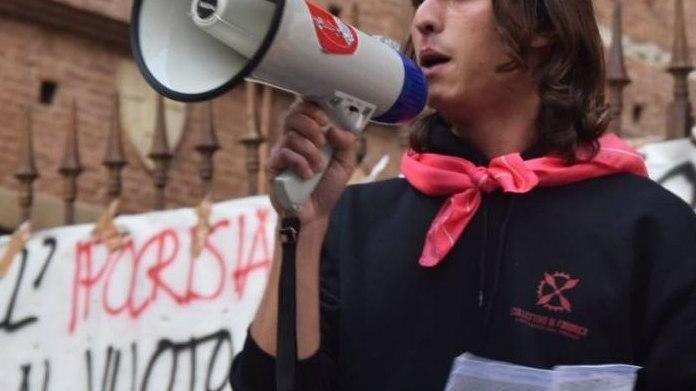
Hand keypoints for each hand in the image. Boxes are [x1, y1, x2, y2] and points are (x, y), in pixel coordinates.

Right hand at [267, 100, 357, 223]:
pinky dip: (300, 163)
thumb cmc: (326, 187)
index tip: (325, 119)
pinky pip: (284, 154)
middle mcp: (294, 139)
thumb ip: (346, 143)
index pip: (305, 110)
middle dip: (311, 125)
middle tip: (322, 142)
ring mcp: (281, 151)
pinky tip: (307, 175)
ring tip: (318, 168)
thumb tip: (335, 128)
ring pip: (291, 135)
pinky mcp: (273, 165)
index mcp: (310, 135)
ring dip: (310, 151)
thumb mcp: (345, 163)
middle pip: (293, 115)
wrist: (315, 214)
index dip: (312, 108)